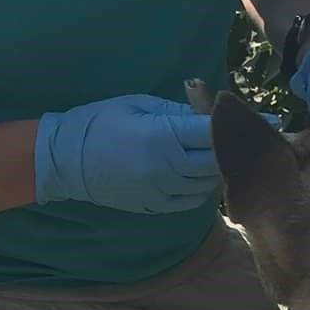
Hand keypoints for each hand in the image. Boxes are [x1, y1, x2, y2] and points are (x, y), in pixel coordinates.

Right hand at [35, 93, 220, 213]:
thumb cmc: (100, 122)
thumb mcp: (137, 104)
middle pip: (215, 161)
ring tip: (216, 155)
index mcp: (161, 136)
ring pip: (207, 184)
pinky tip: (199, 175)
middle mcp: (166, 167)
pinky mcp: (154, 205)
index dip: (230, 124)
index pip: (211, 132)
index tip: (244, 118)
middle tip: (232, 137)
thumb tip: (207, 112)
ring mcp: (160, 191)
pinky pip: (191, 201)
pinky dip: (201, 189)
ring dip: (216, 169)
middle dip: (226, 148)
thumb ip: (176, 109)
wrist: (66, 158)